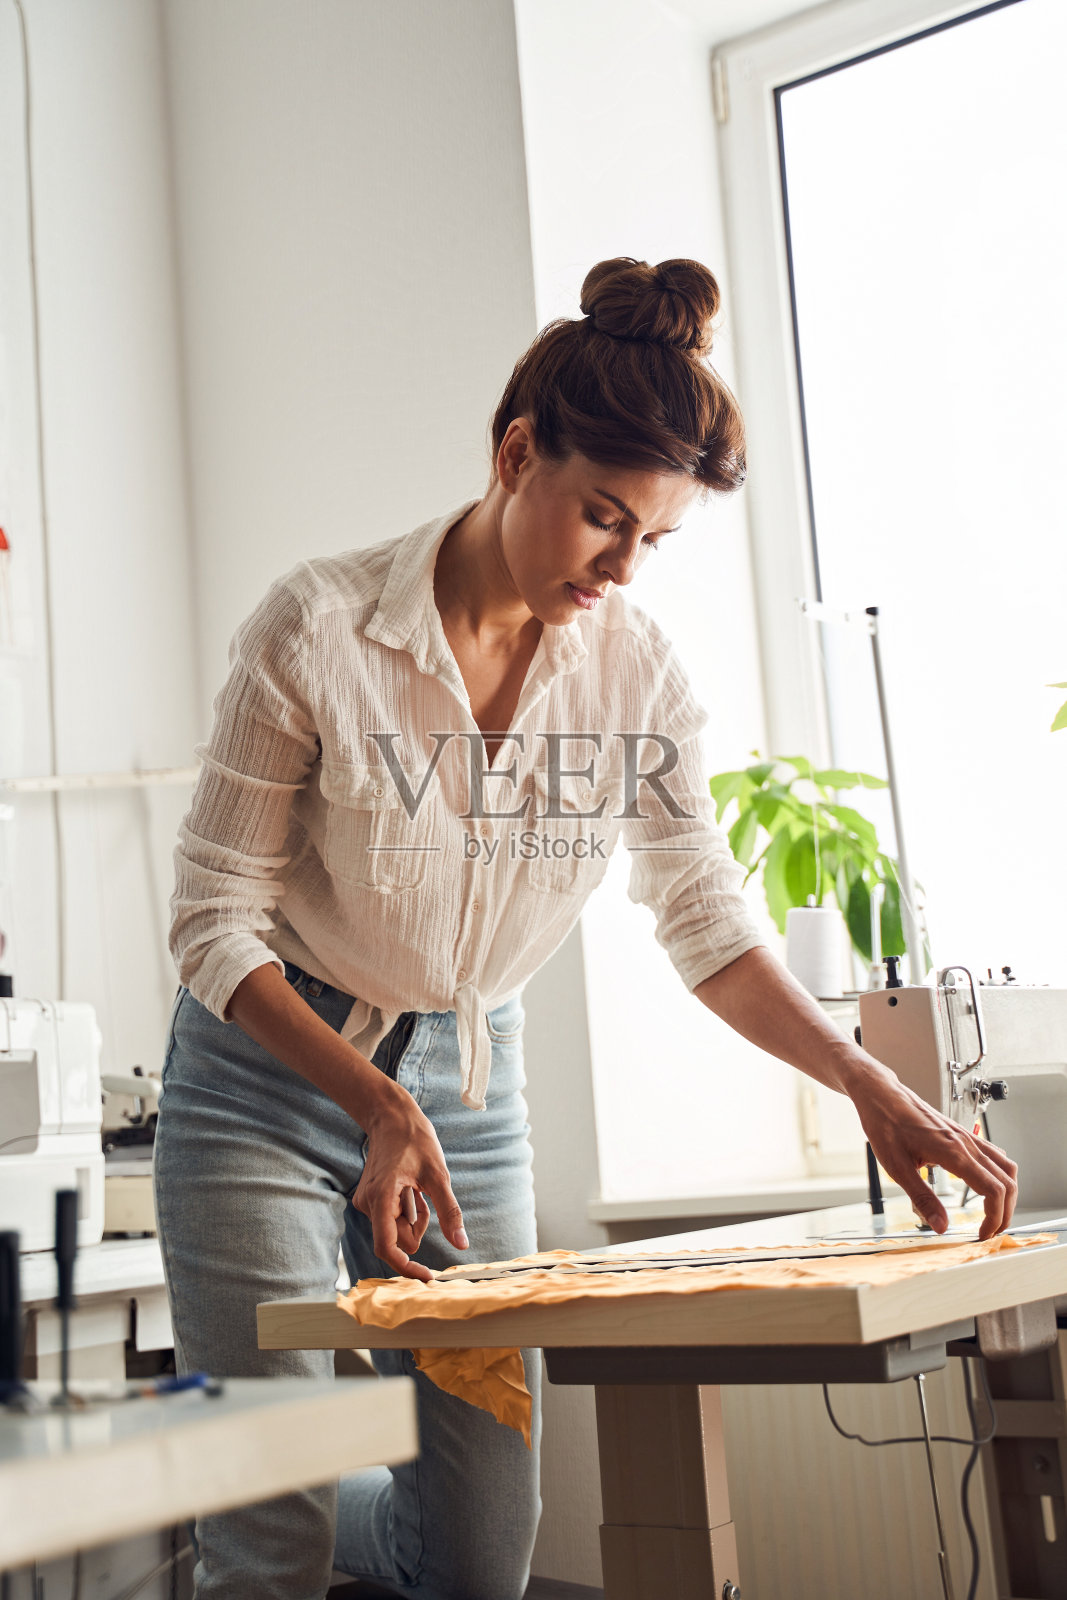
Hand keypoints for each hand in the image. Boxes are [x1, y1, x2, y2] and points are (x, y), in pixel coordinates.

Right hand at [353, 1092, 468, 1280]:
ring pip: (398, 1230)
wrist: (391, 1117)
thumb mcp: (439, 1174)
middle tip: (425, 1197)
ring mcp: (367, 1203)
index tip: (428, 1276)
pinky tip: (410, 1189)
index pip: (387, 1247)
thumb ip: (450, 1212)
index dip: (407, 1267)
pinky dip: (407, 1211)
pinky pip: (393, 1220)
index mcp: (381, 1198)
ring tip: (417, 1188)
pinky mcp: (370, 1201)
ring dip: (414, 1218)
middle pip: (399, 1239)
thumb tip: (462, 1244)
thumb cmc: (415, 1140)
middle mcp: (368, 1204)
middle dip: (419, 1227)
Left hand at [853, 1066, 1017, 1239]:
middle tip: (991, 1231)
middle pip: (1006, 1182)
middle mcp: (966, 1143)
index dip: (994, 1217)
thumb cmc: (885, 1125)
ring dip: (1007, 1194)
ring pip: (1006, 1167)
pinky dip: (1000, 1175)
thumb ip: (922, 1198)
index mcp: (953, 1152)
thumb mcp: (897, 1168)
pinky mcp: (962, 1134)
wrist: (882, 1096)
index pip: (993, 1190)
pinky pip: (994, 1155)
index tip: (983, 1234)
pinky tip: (987, 1186)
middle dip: (1005, 1212)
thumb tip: (940, 1226)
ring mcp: (967, 1136)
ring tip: (994, 1214)